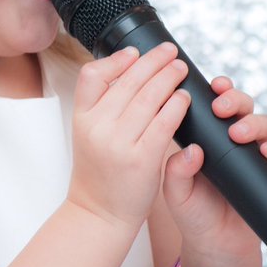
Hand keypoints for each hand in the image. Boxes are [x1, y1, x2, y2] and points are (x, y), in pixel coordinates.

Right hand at [67, 43, 191, 229]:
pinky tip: (184, 98)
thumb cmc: (99, 174)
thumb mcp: (86, 135)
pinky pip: (163, 123)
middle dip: (152, 61)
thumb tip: (126, 73)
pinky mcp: (142, 160)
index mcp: (81, 119)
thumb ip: (102, 107)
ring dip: (168, 78)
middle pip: (127, 82)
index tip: (135, 52)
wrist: (98, 214)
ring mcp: (119, 144)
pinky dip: (176, 106)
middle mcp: (97, 128)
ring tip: (180, 68)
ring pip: (148, 98)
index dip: (115, 59)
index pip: (91, 76)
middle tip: (170, 52)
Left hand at [162, 77, 266, 266]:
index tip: (212, 86)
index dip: (214, 91)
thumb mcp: (176, 194)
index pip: (209, 104)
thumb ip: (176, 171)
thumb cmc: (193, 215)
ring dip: (253, 122)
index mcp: (203, 137)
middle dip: (233, 99)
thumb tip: (193, 149)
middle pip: (238, 106)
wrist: (218, 247)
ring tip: (239, 133)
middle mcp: (229, 140)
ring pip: (260, 123)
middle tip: (222, 108)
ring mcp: (251, 153)